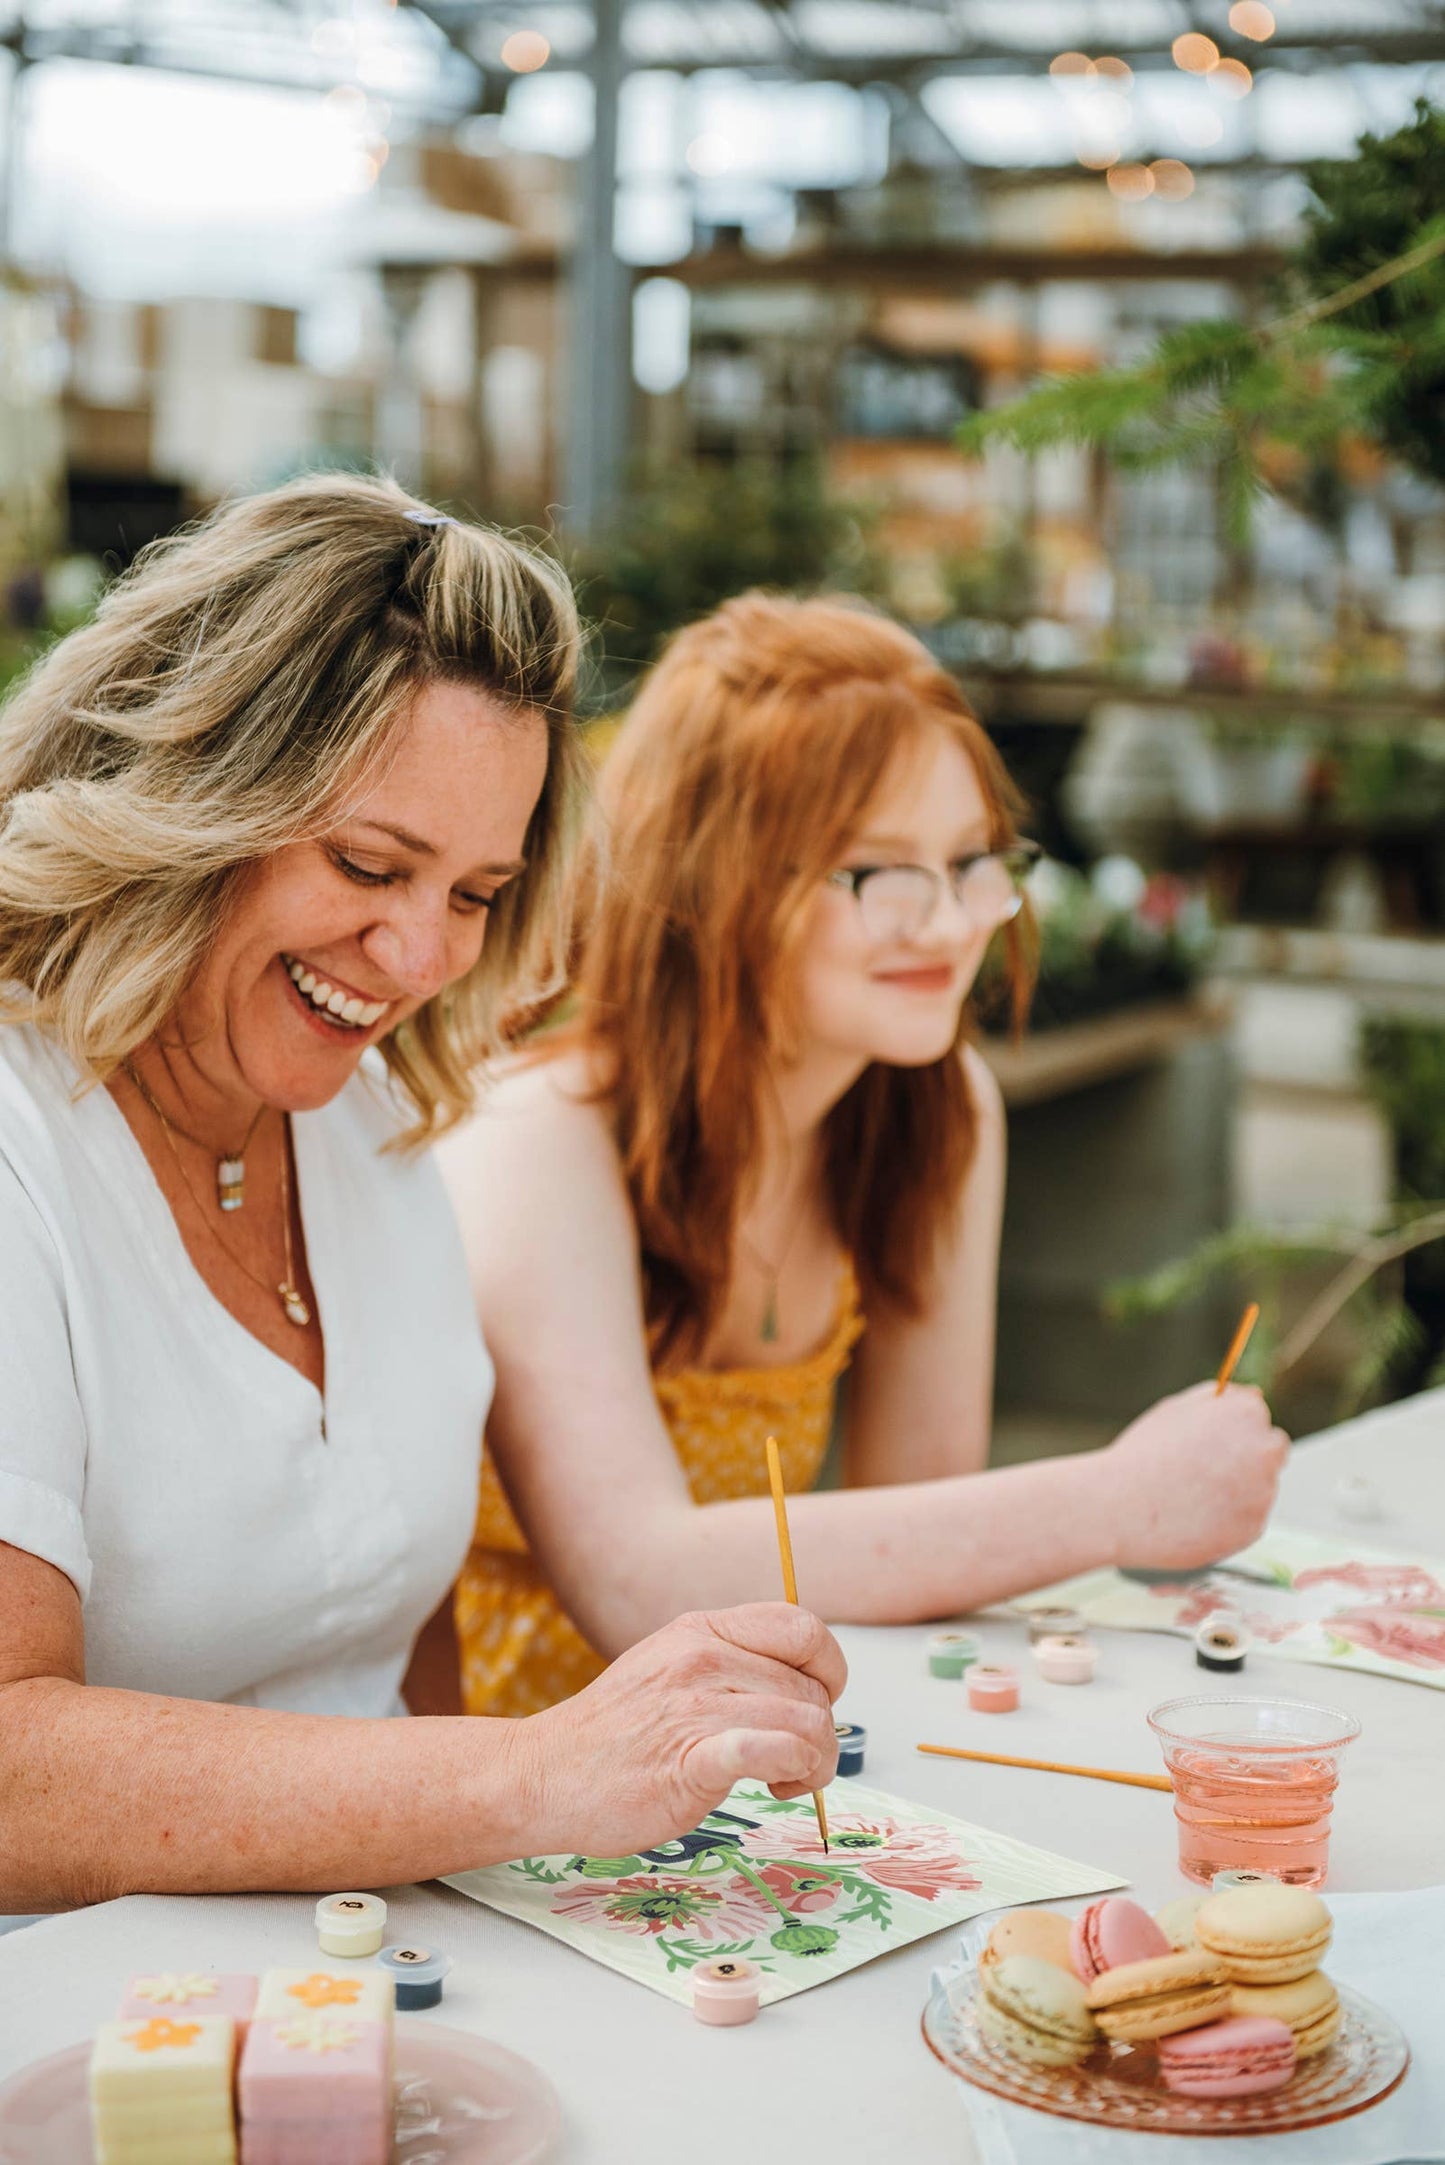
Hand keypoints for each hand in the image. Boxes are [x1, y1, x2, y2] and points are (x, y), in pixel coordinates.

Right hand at [520, 1603, 844, 1860]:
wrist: (542, 1777)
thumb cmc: (614, 1735)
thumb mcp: (671, 1668)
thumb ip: (731, 1665)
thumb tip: (803, 1685)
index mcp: (702, 1629)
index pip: (802, 1628)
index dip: (828, 1670)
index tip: (815, 1705)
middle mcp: (701, 1657)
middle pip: (812, 1688)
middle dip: (822, 1733)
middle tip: (798, 1764)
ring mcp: (693, 1706)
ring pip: (807, 1725)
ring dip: (814, 1765)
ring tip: (785, 1783)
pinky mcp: (687, 1760)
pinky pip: (768, 1751)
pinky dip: (790, 1770)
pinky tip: (774, 1788)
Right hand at [1103, 1381, 1289, 1568]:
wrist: (1121, 1507)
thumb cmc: (1144, 1454)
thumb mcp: (1175, 1410)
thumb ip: (1220, 1398)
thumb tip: (1255, 1393)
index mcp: (1245, 1413)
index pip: (1259, 1417)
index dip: (1231, 1430)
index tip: (1206, 1443)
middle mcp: (1263, 1450)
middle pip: (1272, 1451)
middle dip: (1247, 1459)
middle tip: (1205, 1471)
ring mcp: (1262, 1492)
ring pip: (1259, 1489)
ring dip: (1237, 1491)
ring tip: (1190, 1495)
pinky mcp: (1254, 1528)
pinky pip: (1247, 1520)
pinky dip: (1228, 1520)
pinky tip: (1194, 1516)